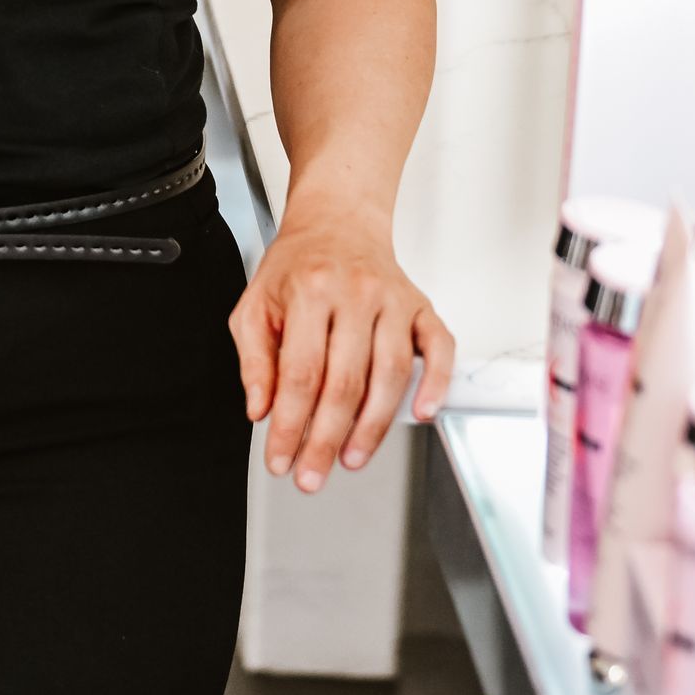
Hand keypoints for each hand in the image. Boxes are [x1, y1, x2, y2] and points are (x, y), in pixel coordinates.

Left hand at [230, 214, 453, 492]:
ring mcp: (394, 300)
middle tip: (312, 474)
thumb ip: (254, 359)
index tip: (280, 458)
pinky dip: (436, 383)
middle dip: (326, 439)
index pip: (299, 374)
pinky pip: (439, 348)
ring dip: (372, 426)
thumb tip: (261, 410)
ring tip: (351, 459)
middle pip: (344, 382)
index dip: (289, 425)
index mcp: (309, 292)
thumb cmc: (297, 266)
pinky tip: (421, 414)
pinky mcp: (422, 306)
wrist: (338, 221)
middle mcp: (355, 294)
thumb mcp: (255, 305)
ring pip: (390, 373)